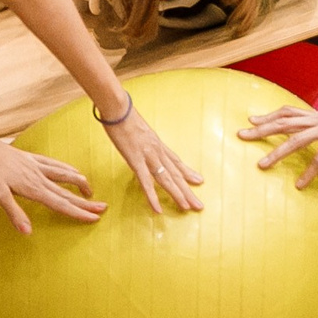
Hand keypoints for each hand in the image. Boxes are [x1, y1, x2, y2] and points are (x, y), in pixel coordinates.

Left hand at [0, 124, 106, 230]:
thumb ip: (14, 213)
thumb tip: (28, 232)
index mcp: (33, 188)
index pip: (60, 203)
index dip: (78, 212)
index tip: (94, 218)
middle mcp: (39, 177)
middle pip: (67, 192)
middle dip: (85, 202)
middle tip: (103, 208)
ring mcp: (37, 166)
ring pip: (65, 175)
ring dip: (80, 184)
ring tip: (90, 191)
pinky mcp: (32, 158)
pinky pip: (55, 164)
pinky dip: (67, 169)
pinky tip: (72, 170)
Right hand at [99, 99, 205, 214]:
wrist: (117, 108)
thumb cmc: (124, 116)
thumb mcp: (139, 129)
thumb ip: (145, 139)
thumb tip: (145, 143)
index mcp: (158, 144)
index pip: (176, 162)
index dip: (188, 173)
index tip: (199, 181)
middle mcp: (157, 151)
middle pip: (175, 174)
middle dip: (188, 190)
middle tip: (199, 205)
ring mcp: (148, 156)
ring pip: (166, 179)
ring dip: (177, 195)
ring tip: (187, 207)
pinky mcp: (135, 160)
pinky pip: (146, 182)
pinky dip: (153, 197)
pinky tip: (157, 209)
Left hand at [239, 103, 317, 188]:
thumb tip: (314, 137)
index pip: (287, 112)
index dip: (268, 116)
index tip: (252, 120)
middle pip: (283, 123)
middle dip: (261, 130)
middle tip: (242, 135)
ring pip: (295, 140)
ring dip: (277, 152)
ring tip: (262, 165)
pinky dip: (308, 173)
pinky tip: (300, 185)